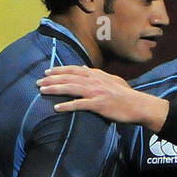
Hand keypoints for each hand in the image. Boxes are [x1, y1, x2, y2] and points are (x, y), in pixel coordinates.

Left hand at [37, 66, 166, 128]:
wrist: (138, 105)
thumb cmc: (126, 95)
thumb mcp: (112, 80)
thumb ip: (97, 74)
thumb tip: (85, 68)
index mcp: (96, 74)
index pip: (73, 70)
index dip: (59, 70)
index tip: (47, 72)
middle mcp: (94, 80)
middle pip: (68, 78)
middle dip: (52, 79)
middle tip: (38, 82)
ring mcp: (96, 92)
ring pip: (71, 88)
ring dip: (55, 89)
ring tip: (42, 91)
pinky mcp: (98, 105)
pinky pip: (79, 104)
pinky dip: (67, 105)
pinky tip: (56, 107)